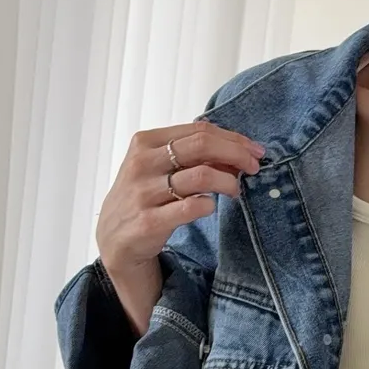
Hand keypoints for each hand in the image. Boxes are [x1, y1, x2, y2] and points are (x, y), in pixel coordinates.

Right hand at [96, 118, 265, 335]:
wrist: (114, 238)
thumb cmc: (143, 197)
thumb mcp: (156, 167)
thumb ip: (190, 155)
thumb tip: (235, 151)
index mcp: (145, 142)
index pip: (199, 130)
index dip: (233, 138)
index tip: (253, 150)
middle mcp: (142, 163)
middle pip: (202, 145)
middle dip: (236, 154)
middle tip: (254, 167)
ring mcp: (144, 192)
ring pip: (202, 175)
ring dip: (228, 181)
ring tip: (235, 190)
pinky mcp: (150, 221)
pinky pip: (192, 207)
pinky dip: (210, 204)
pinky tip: (210, 206)